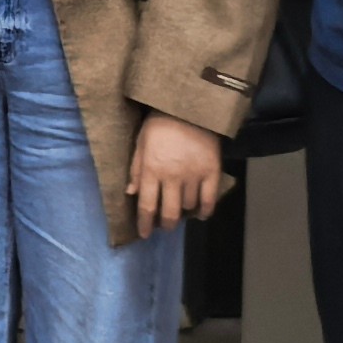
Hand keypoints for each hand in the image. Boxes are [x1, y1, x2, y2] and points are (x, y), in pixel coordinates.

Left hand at [127, 111, 229, 234]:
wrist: (190, 108)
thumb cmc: (159, 124)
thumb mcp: (140, 143)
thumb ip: (136, 169)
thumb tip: (130, 193)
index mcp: (151, 170)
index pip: (147, 206)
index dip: (145, 224)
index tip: (144, 234)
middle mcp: (172, 177)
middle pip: (170, 212)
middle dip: (166, 225)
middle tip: (164, 227)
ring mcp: (194, 176)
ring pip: (189, 207)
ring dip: (184, 214)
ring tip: (181, 213)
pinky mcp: (212, 172)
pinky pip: (210, 199)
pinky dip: (205, 211)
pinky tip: (201, 215)